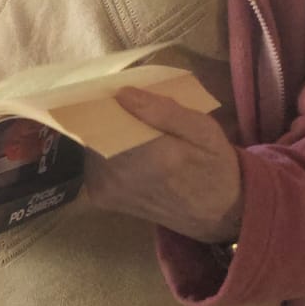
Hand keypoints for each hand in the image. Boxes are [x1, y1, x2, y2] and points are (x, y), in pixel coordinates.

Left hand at [81, 88, 242, 244]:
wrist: (214, 214)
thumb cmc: (212, 166)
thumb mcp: (204, 130)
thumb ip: (165, 111)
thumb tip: (123, 93)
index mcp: (153, 158)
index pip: (108, 119)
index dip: (107, 101)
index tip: (116, 91)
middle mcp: (122, 177)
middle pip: (94, 131)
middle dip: (106, 116)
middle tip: (126, 107)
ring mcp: (106, 190)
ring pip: (90, 145)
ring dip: (104, 134)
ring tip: (129, 130)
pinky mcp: (99, 197)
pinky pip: (91, 162)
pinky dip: (102, 151)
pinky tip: (124, 150)